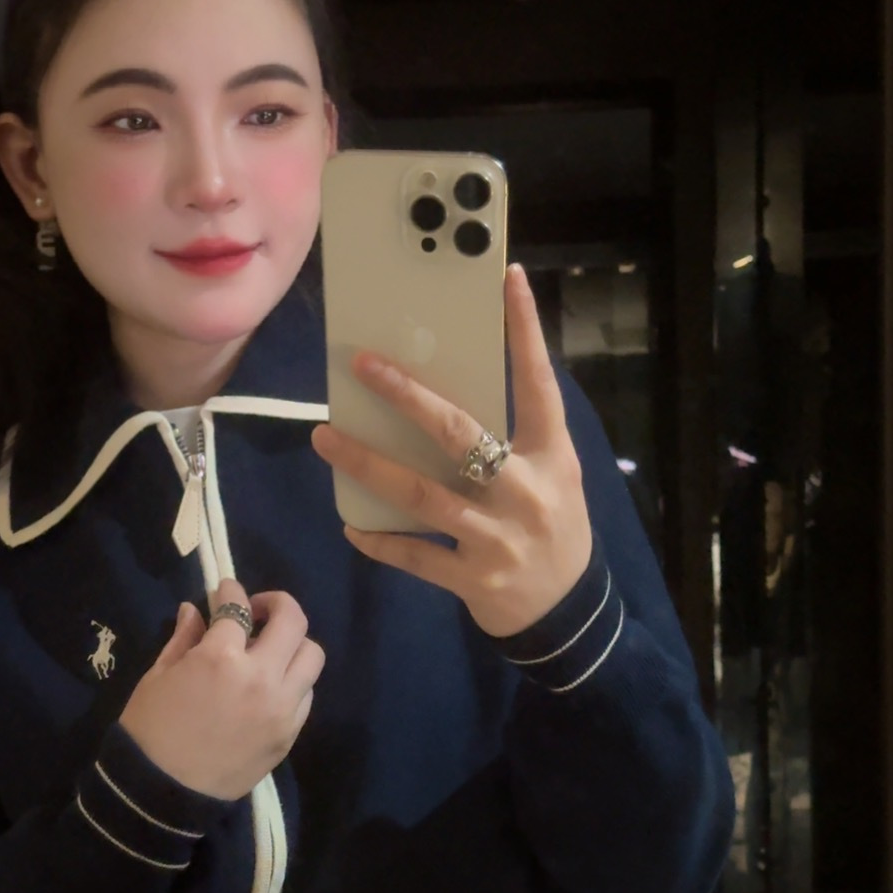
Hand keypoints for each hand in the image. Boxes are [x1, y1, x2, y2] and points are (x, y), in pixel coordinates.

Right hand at [119, 579, 325, 799]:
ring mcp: (281, 708)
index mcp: (221, 657)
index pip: (238, 607)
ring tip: (270, 652)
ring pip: (311, 656)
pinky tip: (271, 686)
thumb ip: (184, 639)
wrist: (162, 793)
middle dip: (277, 605)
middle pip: (293, 621)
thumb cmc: (150, 731)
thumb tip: (195, 611)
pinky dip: (294, 681)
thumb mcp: (157, 677)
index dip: (231, 591)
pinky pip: (306, 695)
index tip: (225, 591)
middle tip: (258, 612)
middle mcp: (261, 676)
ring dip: (293, 645)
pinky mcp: (289, 734)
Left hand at [311, 264, 593, 638]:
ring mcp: (497, 538)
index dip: (526, 332)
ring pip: (421, 495)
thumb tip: (442, 395)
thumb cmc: (552, 529)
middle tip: (364, 365)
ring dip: (367, 465)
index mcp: (551, 457)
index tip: (508, 279)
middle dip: (408, 397)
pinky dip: (380, 541)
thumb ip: (513, 441)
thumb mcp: (551, 478)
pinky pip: (415, 556)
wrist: (568, 614)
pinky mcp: (473, 578)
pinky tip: (350, 524)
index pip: (538, 384)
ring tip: (325, 439)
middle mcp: (525, 492)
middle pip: (460, 434)